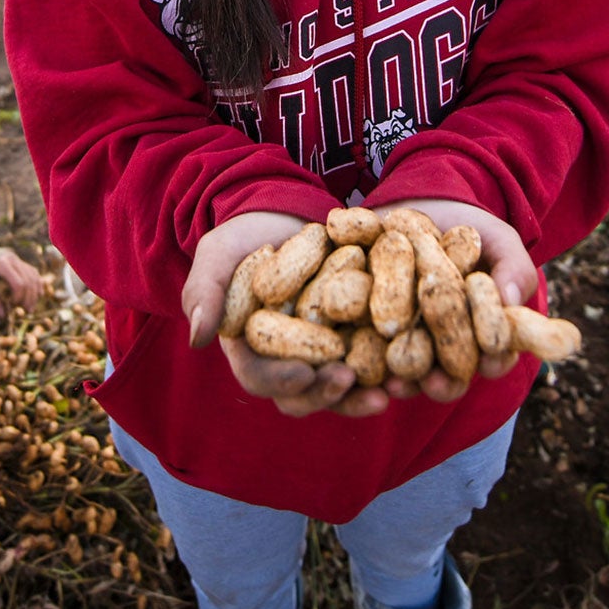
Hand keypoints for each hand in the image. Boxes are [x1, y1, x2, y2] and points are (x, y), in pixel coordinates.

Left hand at [0, 250, 45, 313]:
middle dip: (29, 298)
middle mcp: (12, 260)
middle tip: (27, 311)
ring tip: (31, 307)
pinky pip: (33, 272)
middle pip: (28, 281)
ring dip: (35, 293)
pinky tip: (38, 295)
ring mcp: (17, 259)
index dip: (19, 297)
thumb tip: (3, 316)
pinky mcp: (19, 261)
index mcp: (1, 265)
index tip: (12, 306)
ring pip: (33, 276)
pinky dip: (37, 283)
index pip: (19, 283)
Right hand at [181, 211, 394, 419]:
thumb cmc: (246, 234)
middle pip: (303, 395)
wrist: (288, 210)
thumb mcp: (220, 253)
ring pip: (340, 390)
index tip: (304, 373)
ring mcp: (323, 354)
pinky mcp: (356, 338)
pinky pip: (373, 364)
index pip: (259, 377)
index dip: (280, 381)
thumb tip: (198, 337)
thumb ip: (206, 291)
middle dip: (326, 395)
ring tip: (389, 391)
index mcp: (250, 348)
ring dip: (363, 397)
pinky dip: (390, 371)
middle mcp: (287, 360)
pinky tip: (411, 370)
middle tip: (348, 379)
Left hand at [369, 197, 536, 402]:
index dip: (493, 362)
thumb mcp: (497, 239)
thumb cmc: (466, 227)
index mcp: (482, 332)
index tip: (488, 361)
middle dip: (443, 383)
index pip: (495, 356)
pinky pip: (364, 354)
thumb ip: (513, 267)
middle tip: (433, 382)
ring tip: (392, 381)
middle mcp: (445, 346)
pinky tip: (354, 364)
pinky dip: (360, 362)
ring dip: (402, 382)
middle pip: (448, 377)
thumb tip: (511, 299)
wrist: (414, 203)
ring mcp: (407, 342)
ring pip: (407, 373)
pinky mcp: (368, 330)